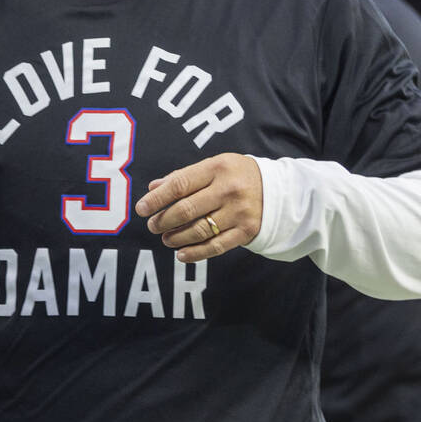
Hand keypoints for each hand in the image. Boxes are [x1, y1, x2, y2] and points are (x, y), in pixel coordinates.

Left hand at [135, 153, 262, 262]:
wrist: (278, 189)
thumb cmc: (235, 176)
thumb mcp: (213, 166)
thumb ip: (183, 176)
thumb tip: (153, 188)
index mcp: (217, 168)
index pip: (180, 184)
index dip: (157, 199)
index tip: (141, 209)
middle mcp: (229, 189)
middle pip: (187, 209)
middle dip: (164, 220)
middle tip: (153, 226)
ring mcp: (239, 211)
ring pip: (199, 230)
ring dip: (177, 237)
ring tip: (166, 239)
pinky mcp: (247, 231)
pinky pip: (216, 246)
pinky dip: (196, 253)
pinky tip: (181, 255)